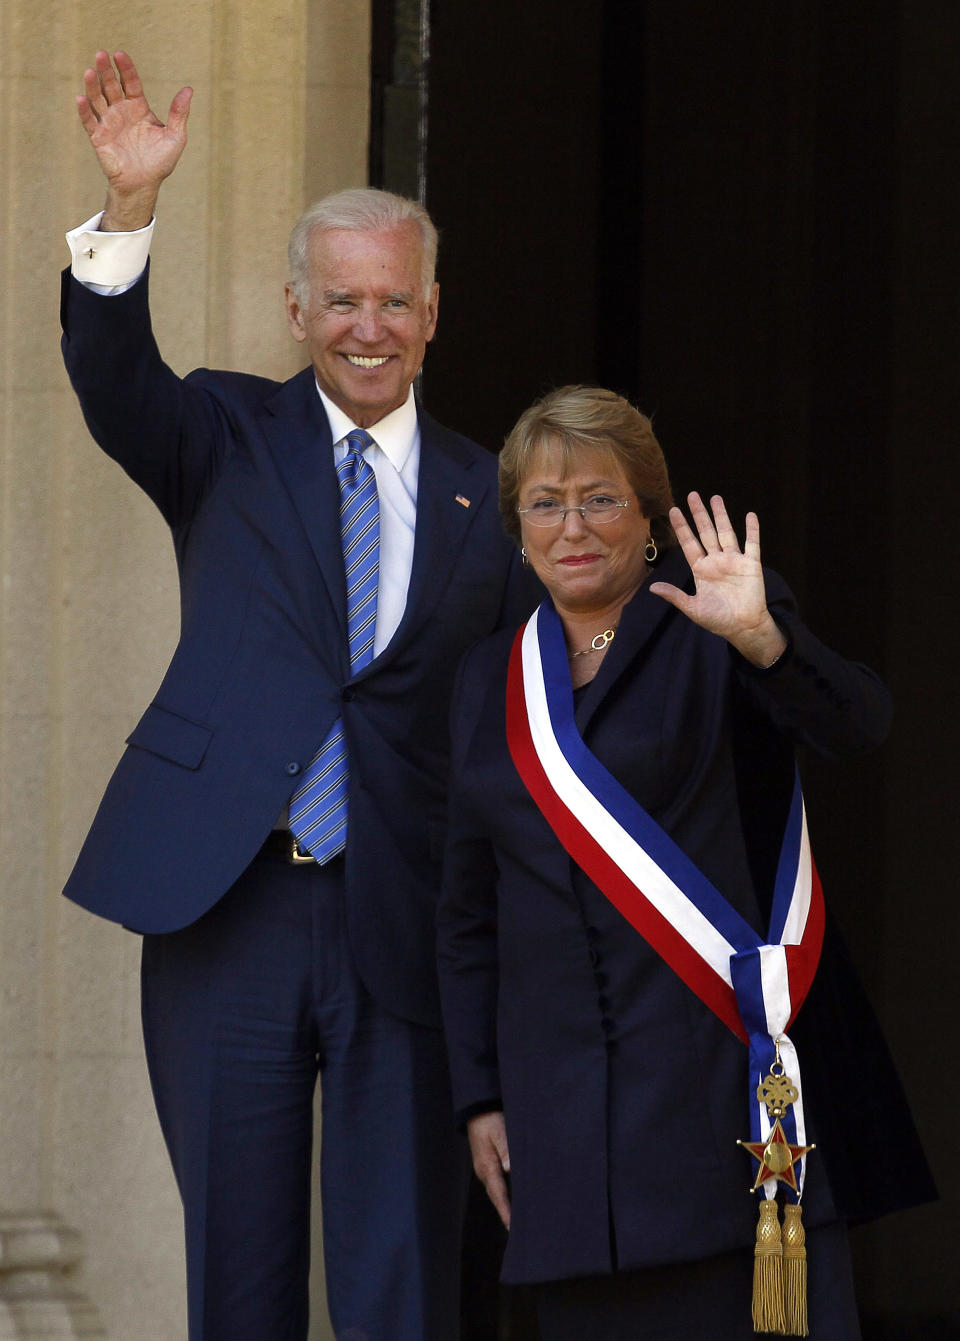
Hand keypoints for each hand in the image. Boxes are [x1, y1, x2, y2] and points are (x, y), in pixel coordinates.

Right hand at [76, 50, 192, 230]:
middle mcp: (121, 111)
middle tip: (101, 54)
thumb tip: (189, 89)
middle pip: (111, 86)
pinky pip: (89, 122)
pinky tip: (81, 98)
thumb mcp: (175, 137)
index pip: (130, 82)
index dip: (125, 68)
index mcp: (138, 107)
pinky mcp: (98, 137)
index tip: (120, 54)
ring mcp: (108, 123)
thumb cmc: (160, 161)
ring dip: (92, 85)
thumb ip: (179, 113)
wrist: (144, 184)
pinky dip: (84, 111)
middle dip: (106, 70)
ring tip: (90, 71)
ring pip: (97, 99)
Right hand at [467, 1111, 510, 1228]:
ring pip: (497, 1193)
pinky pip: (497, 1185)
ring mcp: (484, 1169)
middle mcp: (484, 1172)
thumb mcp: (499, 1131)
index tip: (513, 1229)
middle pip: (497, 1198)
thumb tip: (509, 1167)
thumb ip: (505, 1149)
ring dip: (506, 1207)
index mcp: (487, 1166)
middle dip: (506, 1216)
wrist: (477, 1109)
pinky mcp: (487, 1164)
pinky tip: (513, 1200)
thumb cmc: (490, 1119)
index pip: (499, 1194)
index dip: (507, 1212)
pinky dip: (505, 1196)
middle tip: (518, 1234)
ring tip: (517, 1224)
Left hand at [649, 492, 787, 666]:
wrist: (743, 627)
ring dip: (721, 515)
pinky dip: (752, 530)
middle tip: (692, 495)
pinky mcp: (751, 564)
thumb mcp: (693, 608)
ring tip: (715, 498)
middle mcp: (716, 561)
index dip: (681, 527)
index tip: (673, 510)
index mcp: (701, 570)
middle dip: (699, 514)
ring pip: (726, 533)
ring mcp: (734, 561)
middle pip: (706, 532)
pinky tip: (750, 515)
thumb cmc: (718, 620)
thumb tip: (652, 587)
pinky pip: (752, 544)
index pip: (689, 543)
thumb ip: (675, 595)